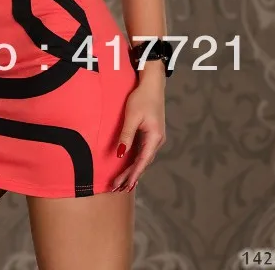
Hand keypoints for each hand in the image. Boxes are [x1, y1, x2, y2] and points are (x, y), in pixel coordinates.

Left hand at [111, 70, 165, 191]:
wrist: (152, 84)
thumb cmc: (141, 98)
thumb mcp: (132, 116)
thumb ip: (127, 136)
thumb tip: (121, 155)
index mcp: (154, 137)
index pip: (142, 161)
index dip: (133, 175)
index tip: (125, 187)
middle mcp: (157, 140)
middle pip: (143, 163)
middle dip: (130, 176)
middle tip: (118, 189)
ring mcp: (155, 137)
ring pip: (143, 158)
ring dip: (133, 170)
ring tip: (121, 183)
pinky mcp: (151, 134)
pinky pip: (143, 152)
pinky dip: (136, 161)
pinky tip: (129, 168)